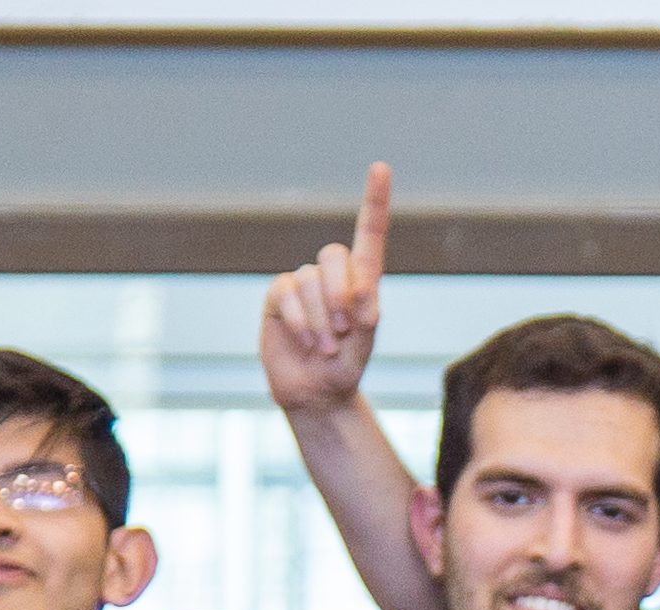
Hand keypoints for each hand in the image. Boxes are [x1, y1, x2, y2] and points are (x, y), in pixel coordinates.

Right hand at [259, 163, 390, 414]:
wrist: (318, 392)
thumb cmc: (348, 363)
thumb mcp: (366, 338)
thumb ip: (366, 309)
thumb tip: (358, 290)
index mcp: (363, 278)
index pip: (369, 232)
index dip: (374, 200)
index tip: (380, 168)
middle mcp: (332, 275)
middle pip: (334, 255)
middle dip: (341, 293)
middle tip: (346, 330)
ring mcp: (302, 284)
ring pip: (310, 281)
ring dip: (322, 320)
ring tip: (327, 347)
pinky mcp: (278, 297)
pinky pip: (287, 294)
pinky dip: (302, 322)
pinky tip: (306, 343)